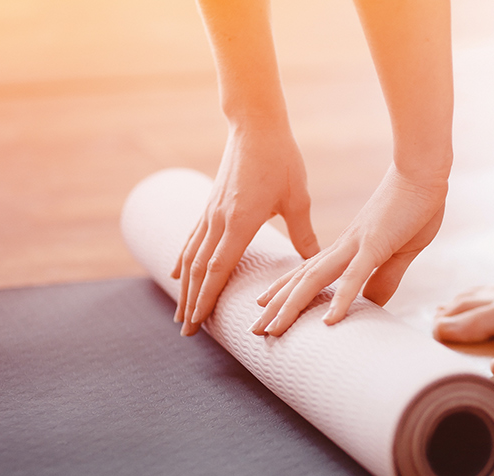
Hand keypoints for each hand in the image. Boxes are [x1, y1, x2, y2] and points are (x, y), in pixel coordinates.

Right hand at [171, 124, 319, 335]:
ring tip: (180, 312)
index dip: (207, 298)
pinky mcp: (210, 205)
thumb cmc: (281, 159)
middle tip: (186, 332)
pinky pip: (191, 239)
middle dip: (192, 303)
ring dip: (185, 288)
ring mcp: (210, 212)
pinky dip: (183, 260)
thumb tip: (316, 264)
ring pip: (191, 257)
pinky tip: (177, 273)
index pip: (218, 269)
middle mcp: (218, 220)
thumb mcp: (298, 199)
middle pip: (199, 270)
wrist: (256, 125)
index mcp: (240, 222)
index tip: (198, 322)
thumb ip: (303, 234)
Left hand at [250, 165, 446, 335]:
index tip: (264, 308)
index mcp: (347, 247)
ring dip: (292, 306)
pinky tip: (329, 321)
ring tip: (273, 329)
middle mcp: (344, 246)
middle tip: (254, 330)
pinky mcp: (376, 245)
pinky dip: (340, 299)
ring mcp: (357, 245)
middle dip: (276, 306)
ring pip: (316, 279)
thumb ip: (384, 278)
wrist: (424, 171)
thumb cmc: (414, 208)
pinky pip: (355, 277)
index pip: (308, 272)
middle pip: (301, 279)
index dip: (284, 290)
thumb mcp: (398, 251)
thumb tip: (371, 303)